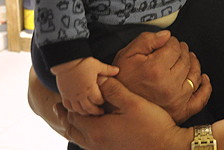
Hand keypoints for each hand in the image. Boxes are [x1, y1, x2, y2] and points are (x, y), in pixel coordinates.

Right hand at [52, 57, 118, 115]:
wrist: (65, 60)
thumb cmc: (83, 62)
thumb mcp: (97, 65)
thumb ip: (108, 70)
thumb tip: (117, 70)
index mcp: (90, 88)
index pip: (98, 101)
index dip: (102, 102)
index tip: (105, 101)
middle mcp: (80, 95)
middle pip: (89, 108)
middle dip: (96, 111)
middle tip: (101, 112)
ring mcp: (71, 96)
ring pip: (78, 109)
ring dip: (85, 112)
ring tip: (90, 112)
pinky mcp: (64, 94)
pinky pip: (67, 106)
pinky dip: (72, 109)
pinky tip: (76, 109)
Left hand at [62, 77, 189, 149]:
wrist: (165, 147)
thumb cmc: (151, 126)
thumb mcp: (132, 103)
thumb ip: (114, 90)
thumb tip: (99, 79)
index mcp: (97, 130)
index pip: (74, 116)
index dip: (68, 105)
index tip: (62, 96)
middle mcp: (96, 143)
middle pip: (73, 130)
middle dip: (65, 117)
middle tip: (58, 107)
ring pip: (80, 139)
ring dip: (73, 127)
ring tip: (69, 118)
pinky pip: (89, 144)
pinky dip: (83, 135)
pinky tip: (90, 129)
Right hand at [113, 30, 211, 122]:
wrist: (115, 106)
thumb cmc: (120, 80)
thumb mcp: (126, 54)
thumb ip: (147, 40)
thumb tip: (167, 36)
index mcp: (156, 69)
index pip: (175, 47)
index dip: (172, 41)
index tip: (167, 43)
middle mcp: (169, 85)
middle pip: (186, 59)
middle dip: (182, 50)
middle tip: (175, 49)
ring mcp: (177, 100)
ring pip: (195, 75)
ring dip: (193, 63)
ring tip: (187, 59)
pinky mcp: (181, 111)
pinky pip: (201, 98)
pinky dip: (205, 87)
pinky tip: (203, 79)